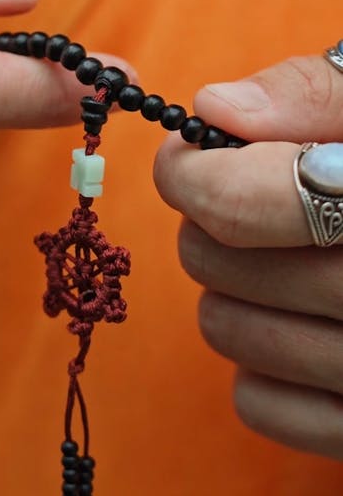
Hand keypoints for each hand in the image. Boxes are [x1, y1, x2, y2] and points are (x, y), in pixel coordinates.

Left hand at [154, 55, 342, 459]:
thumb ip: (311, 94)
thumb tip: (215, 108)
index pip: (243, 204)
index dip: (190, 173)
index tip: (184, 160)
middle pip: (215, 263)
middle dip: (212, 222)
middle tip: (252, 206)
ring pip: (222, 329)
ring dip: (230, 287)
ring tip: (281, 259)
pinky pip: (254, 401)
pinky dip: (261, 360)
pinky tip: (304, 321)